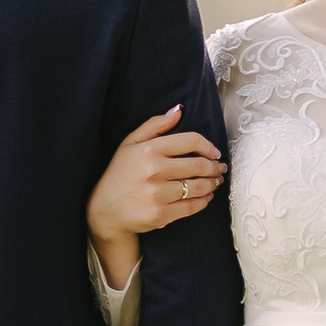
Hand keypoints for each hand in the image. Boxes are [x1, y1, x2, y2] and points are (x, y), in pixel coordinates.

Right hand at [87, 104, 225, 289]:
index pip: (191, 141)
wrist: (105, 210)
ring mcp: (158, 194)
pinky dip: (204, 201)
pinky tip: (207, 197)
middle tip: (219, 168)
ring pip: (198, 186)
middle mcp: (154, 170)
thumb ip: (155, 125)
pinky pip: (192, 206)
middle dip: (214, 167)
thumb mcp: (130, 143)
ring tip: (216, 182)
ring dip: (213, 184)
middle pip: (199, 165)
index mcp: (149, 150)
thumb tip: (179, 110)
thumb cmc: (120, 173)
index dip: (208, 146)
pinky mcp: (161, 214)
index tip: (214, 152)